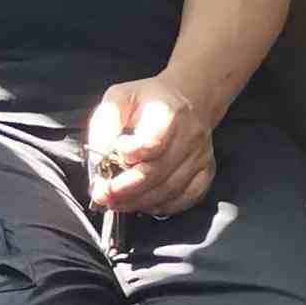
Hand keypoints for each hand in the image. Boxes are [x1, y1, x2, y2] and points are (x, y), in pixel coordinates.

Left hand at [88, 77, 212, 216]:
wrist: (188, 99)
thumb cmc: (147, 100)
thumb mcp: (118, 98)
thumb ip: (104, 125)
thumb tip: (99, 156)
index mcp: (168, 113)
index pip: (152, 143)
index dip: (129, 155)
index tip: (112, 155)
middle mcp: (190, 136)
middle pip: (158, 172)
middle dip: (126, 189)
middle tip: (103, 195)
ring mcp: (200, 156)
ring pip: (170, 190)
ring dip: (139, 202)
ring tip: (115, 203)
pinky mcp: (206, 171)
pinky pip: (187, 198)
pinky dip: (163, 206)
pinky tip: (143, 204)